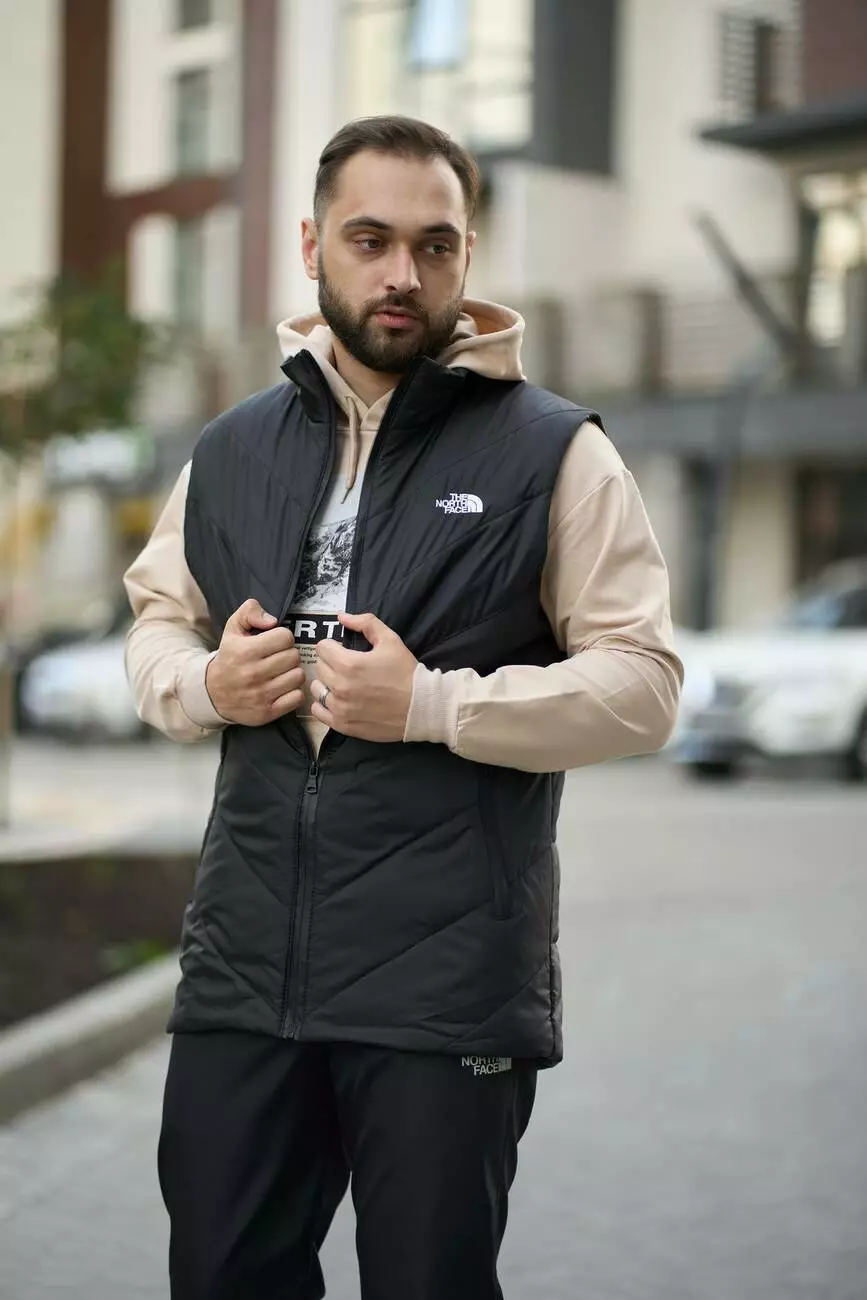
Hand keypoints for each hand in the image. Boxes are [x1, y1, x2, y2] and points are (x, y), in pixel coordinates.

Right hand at [206, 598, 305, 726]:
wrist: (212, 694)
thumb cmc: (229, 658)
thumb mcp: (232, 629)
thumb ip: (250, 612)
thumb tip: (273, 620)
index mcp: (246, 651)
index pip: (285, 637)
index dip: (282, 637)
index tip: (274, 643)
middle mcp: (253, 673)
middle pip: (294, 656)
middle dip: (288, 655)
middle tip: (278, 658)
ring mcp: (261, 695)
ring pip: (298, 676)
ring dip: (292, 673)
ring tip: (281, 673)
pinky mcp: (267, 712)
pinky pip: (297, 697)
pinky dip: (294, 692)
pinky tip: (283, 688)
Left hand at [310, 612, 417, 742]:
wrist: (421, 707)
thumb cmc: (406, 672)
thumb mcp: (390, 640)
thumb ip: (365, 623)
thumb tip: (341, 616)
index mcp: (349, 664)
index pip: (322, 648)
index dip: (333, 646)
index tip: (344, 650)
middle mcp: (340, 686)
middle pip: (319, 667)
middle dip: (330, 663)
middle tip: (347, 666)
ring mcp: (339, 708)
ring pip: (317, 688)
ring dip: (326, 683)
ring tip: (343, 684)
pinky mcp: (342, 724)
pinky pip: (318, 711)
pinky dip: (324, 704)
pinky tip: (338, 700)